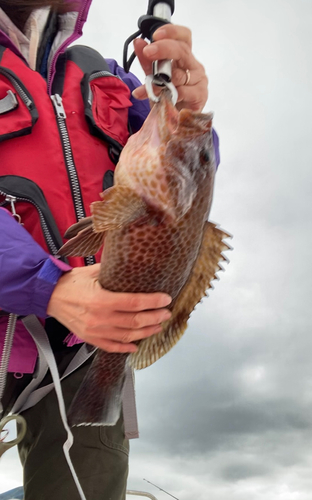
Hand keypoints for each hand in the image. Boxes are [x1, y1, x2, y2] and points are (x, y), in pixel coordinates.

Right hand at [47, 264, 171, 352]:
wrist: (49, 296)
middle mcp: (100, 318)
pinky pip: (111, 346)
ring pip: (127, 336)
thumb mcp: (92, 271)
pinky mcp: (89, 338)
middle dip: (155, 318)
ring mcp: (95, 331)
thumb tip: (132, 264)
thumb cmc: (70, 283)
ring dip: (145, 332)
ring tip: (157, 326)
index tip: (165, 299)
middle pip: (135, 321)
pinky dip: (125, 347)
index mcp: (101, 299)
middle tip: (166, 313)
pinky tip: (136, 345)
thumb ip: (113, 270)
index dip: (153, 302)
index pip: (135, 302)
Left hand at [132, 24, 208, 111]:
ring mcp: (199, 80)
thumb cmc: (168, 99)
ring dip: (160, 81)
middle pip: (182, 50)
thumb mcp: (154, 78)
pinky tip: (160, 100)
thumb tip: (138, 43)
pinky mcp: (200, 95)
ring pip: (178, 75)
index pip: (183, 37)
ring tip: (145, 89)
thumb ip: (147, 62)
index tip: (155, 35)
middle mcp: (193, 66)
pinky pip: (183, 92)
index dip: (171, 32)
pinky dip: (169, 95)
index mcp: (184, 57)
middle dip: (163, 49)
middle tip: (148, 52)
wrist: (176, 123)